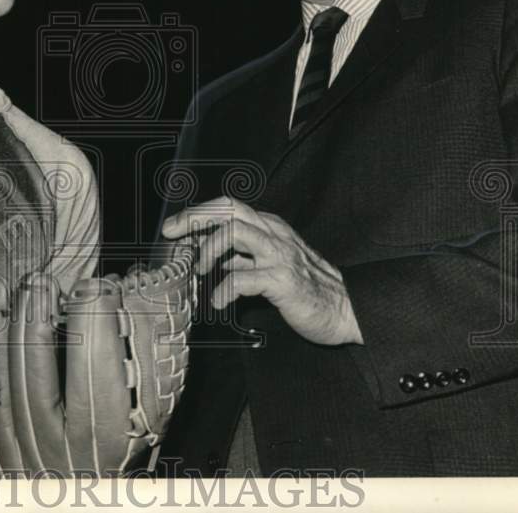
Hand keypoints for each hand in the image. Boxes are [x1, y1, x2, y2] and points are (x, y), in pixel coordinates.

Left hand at [162, 197, 362, 345]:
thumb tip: (207, 254)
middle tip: (173, 235)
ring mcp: (279, 255)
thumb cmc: (306, 288)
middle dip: (195, 218)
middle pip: (228, 210)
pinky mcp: (283, 281)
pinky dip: (224, 289)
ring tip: (200, 271)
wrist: (345, 309)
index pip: (228, 207)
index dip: (198, 213)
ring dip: (208, 249)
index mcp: (269, 228)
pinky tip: (218, 302)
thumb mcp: (268, 264)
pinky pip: (243, 279)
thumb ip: (240, 257)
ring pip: (234, 232)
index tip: (174, 227)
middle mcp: (274, 234)